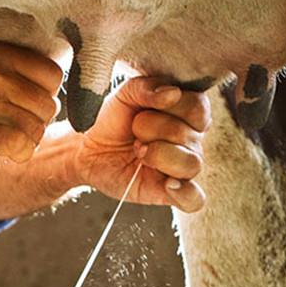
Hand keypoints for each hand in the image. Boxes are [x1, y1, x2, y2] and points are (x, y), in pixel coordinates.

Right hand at [0, 42, 62, 162]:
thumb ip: (15, 74)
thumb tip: (53, 96)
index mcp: (2, 54)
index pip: (54, 76)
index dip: (43, 97)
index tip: (23, 107)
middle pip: (48, 106)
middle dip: (34, 123)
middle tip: (9, 128)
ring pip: (36, 129)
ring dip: (24, 142)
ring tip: (0, 139)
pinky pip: (19, 145)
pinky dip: (16, 154)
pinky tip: (0, 151)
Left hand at [75, 76, 210, 211]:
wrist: (88, 148)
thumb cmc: (112, 119)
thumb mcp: (124, 94)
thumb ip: (146, 87)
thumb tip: (172, 93)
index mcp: (187, 113)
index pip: (198, 108)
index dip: (172, 108)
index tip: (146, 109)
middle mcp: (191, 140)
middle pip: (189, 135)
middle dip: (153, 130)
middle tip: (134, 133)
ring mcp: (182, 167)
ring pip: (193, 164)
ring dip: (160, 155)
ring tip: (139, 152)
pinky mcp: (169, 192)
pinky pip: (194, 199)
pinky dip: (186, 193)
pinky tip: (167, 184)